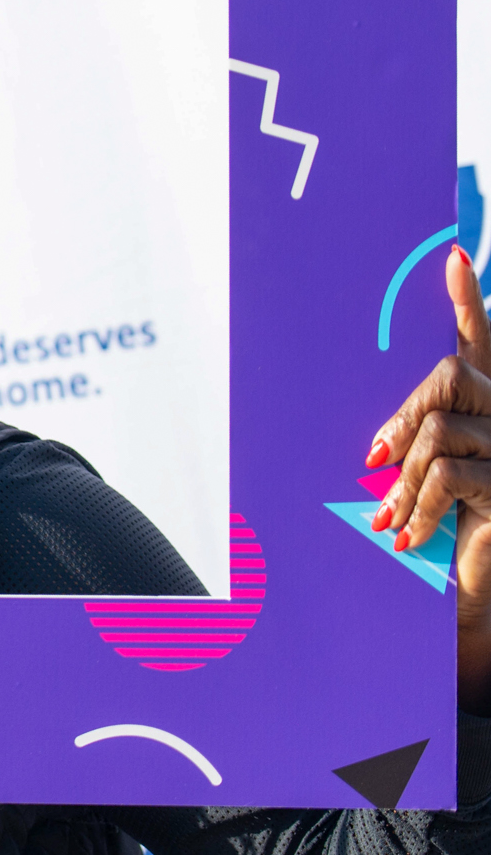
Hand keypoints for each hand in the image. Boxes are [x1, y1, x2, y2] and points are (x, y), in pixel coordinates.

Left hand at [367, 247, 490, 715]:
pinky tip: (407, 534)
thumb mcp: (418, 483)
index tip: (454, 253)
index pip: (480, 342)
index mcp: (485, 409)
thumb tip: (375, 443)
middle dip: (404, 414)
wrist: (474, 601)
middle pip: (450, 376)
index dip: (467, 299)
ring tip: (391, 515)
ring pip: (443, 430)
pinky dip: (418, 505)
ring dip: (406, 477)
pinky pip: (452, 474)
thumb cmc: (442, 537)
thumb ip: (407, 447)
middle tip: (375, 457)